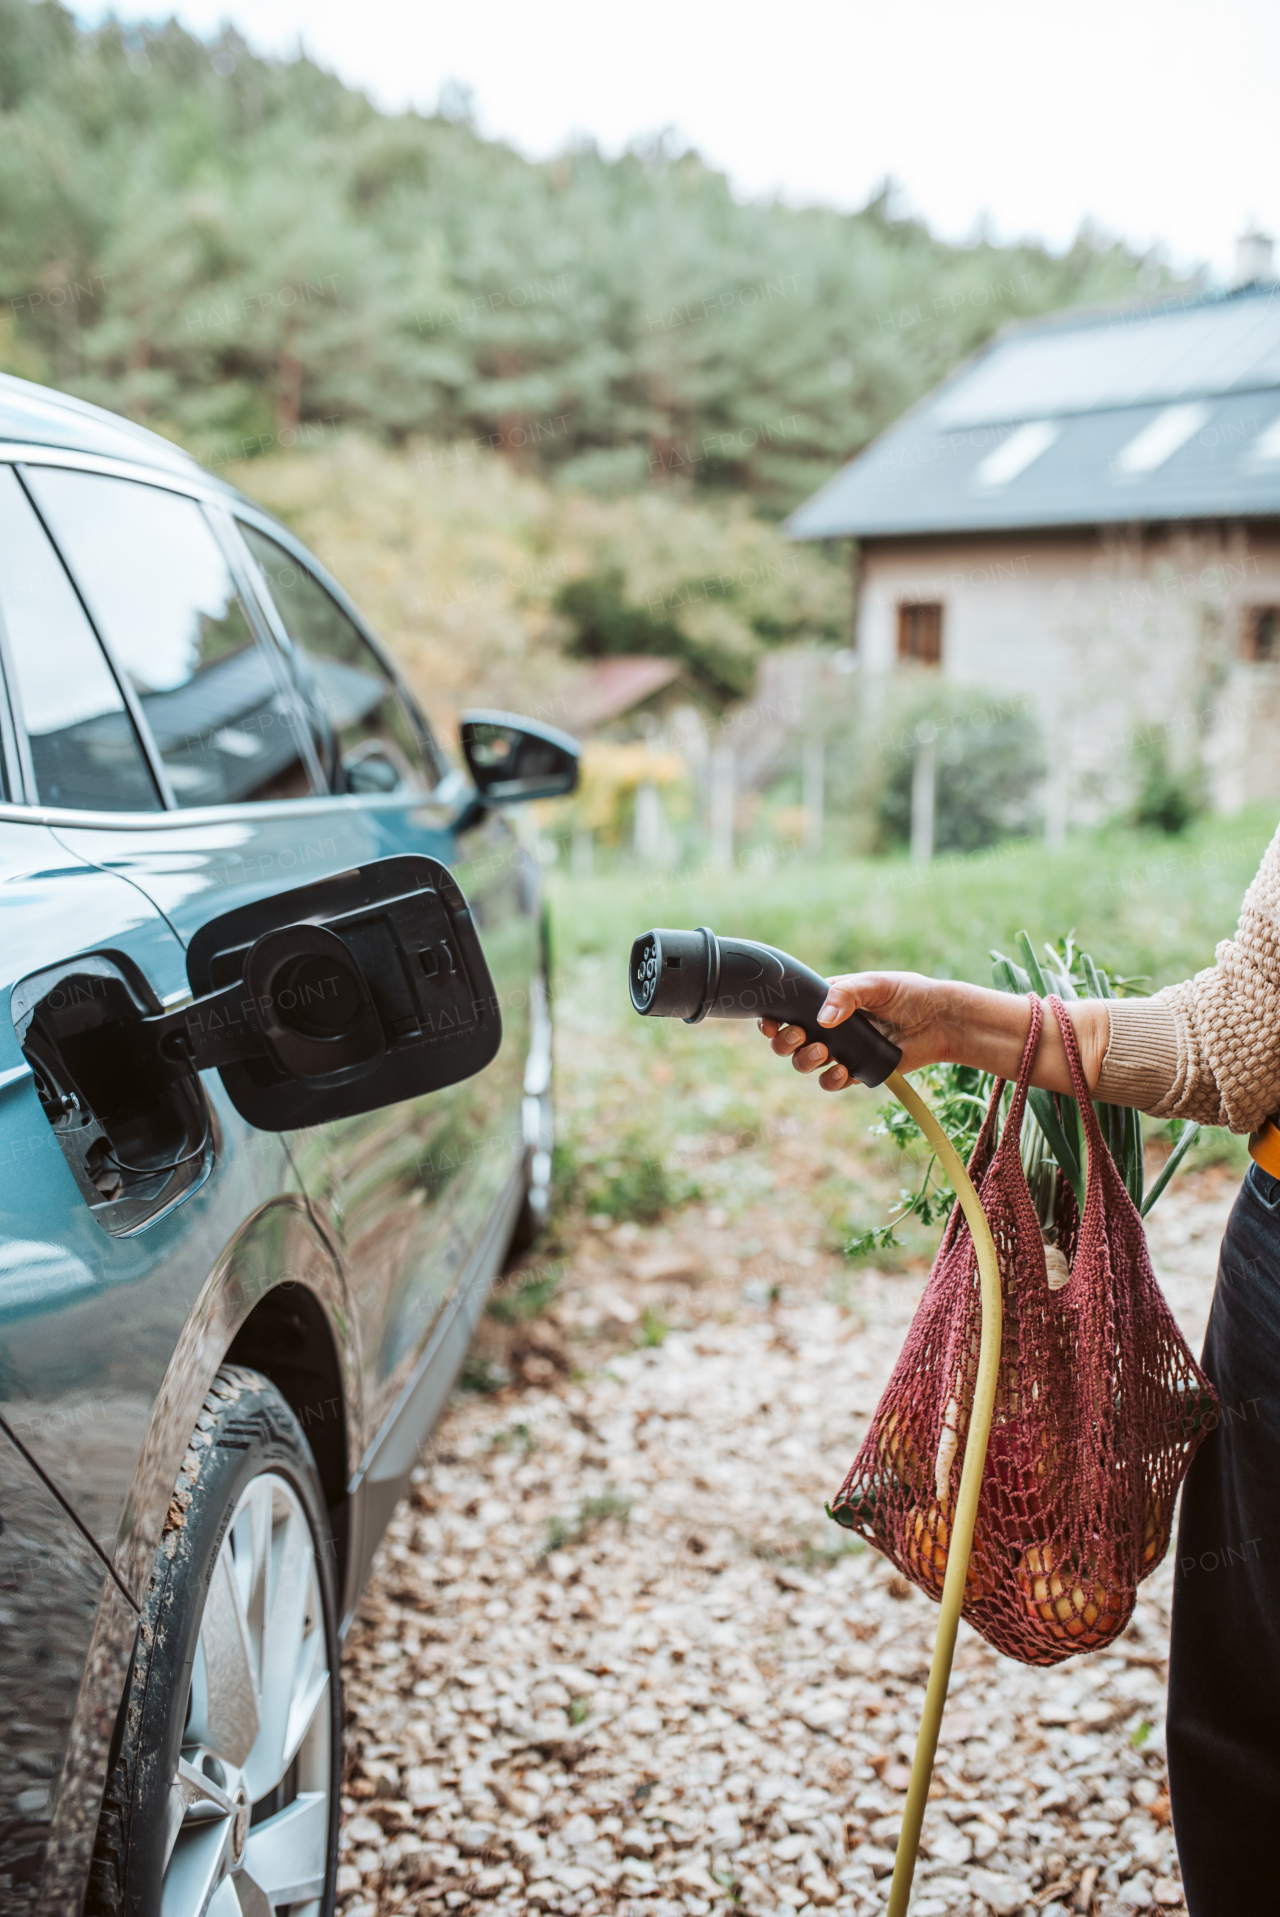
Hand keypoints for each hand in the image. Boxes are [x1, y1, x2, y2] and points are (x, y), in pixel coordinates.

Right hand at [758, 971, 962, 1090]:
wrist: (941, 1021)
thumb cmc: (909, 994)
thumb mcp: (876, 984)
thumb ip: (847, 994)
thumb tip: (822, 1019)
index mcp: (827, 1001)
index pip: (788, 1010)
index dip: (772, 1019)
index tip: (770, 1023)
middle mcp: (829, 1027)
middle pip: (789, 1040)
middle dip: (785, 1042)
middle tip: (800, 1037)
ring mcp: (842, 1050)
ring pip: (805, 1063)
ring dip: (805, 1061)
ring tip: (823, 1053)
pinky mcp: (858, 1070)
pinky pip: (833, 1082)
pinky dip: (831, 1080)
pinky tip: (842, 1071)